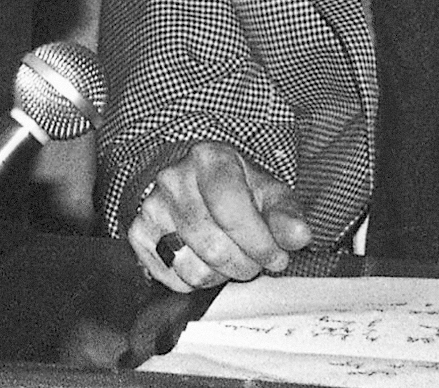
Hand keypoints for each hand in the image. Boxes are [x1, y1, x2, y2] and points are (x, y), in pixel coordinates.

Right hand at [128, 142, 312, 289]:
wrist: (196, 183)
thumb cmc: (237, 190)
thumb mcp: (268, 194)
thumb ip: (286, 216)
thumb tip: (300, 236)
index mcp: (210, 159)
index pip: (232, 210)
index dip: (259, 243)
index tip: (277, 258)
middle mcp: (174, 179)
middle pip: (213, 246)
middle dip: (244, 265)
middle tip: (255, 261)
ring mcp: (152, 207)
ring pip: (192, 268)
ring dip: (220, 276)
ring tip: (230, 259)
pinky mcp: (138, 233)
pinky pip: (170, 278)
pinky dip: (194, 280)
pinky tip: (205, 262)